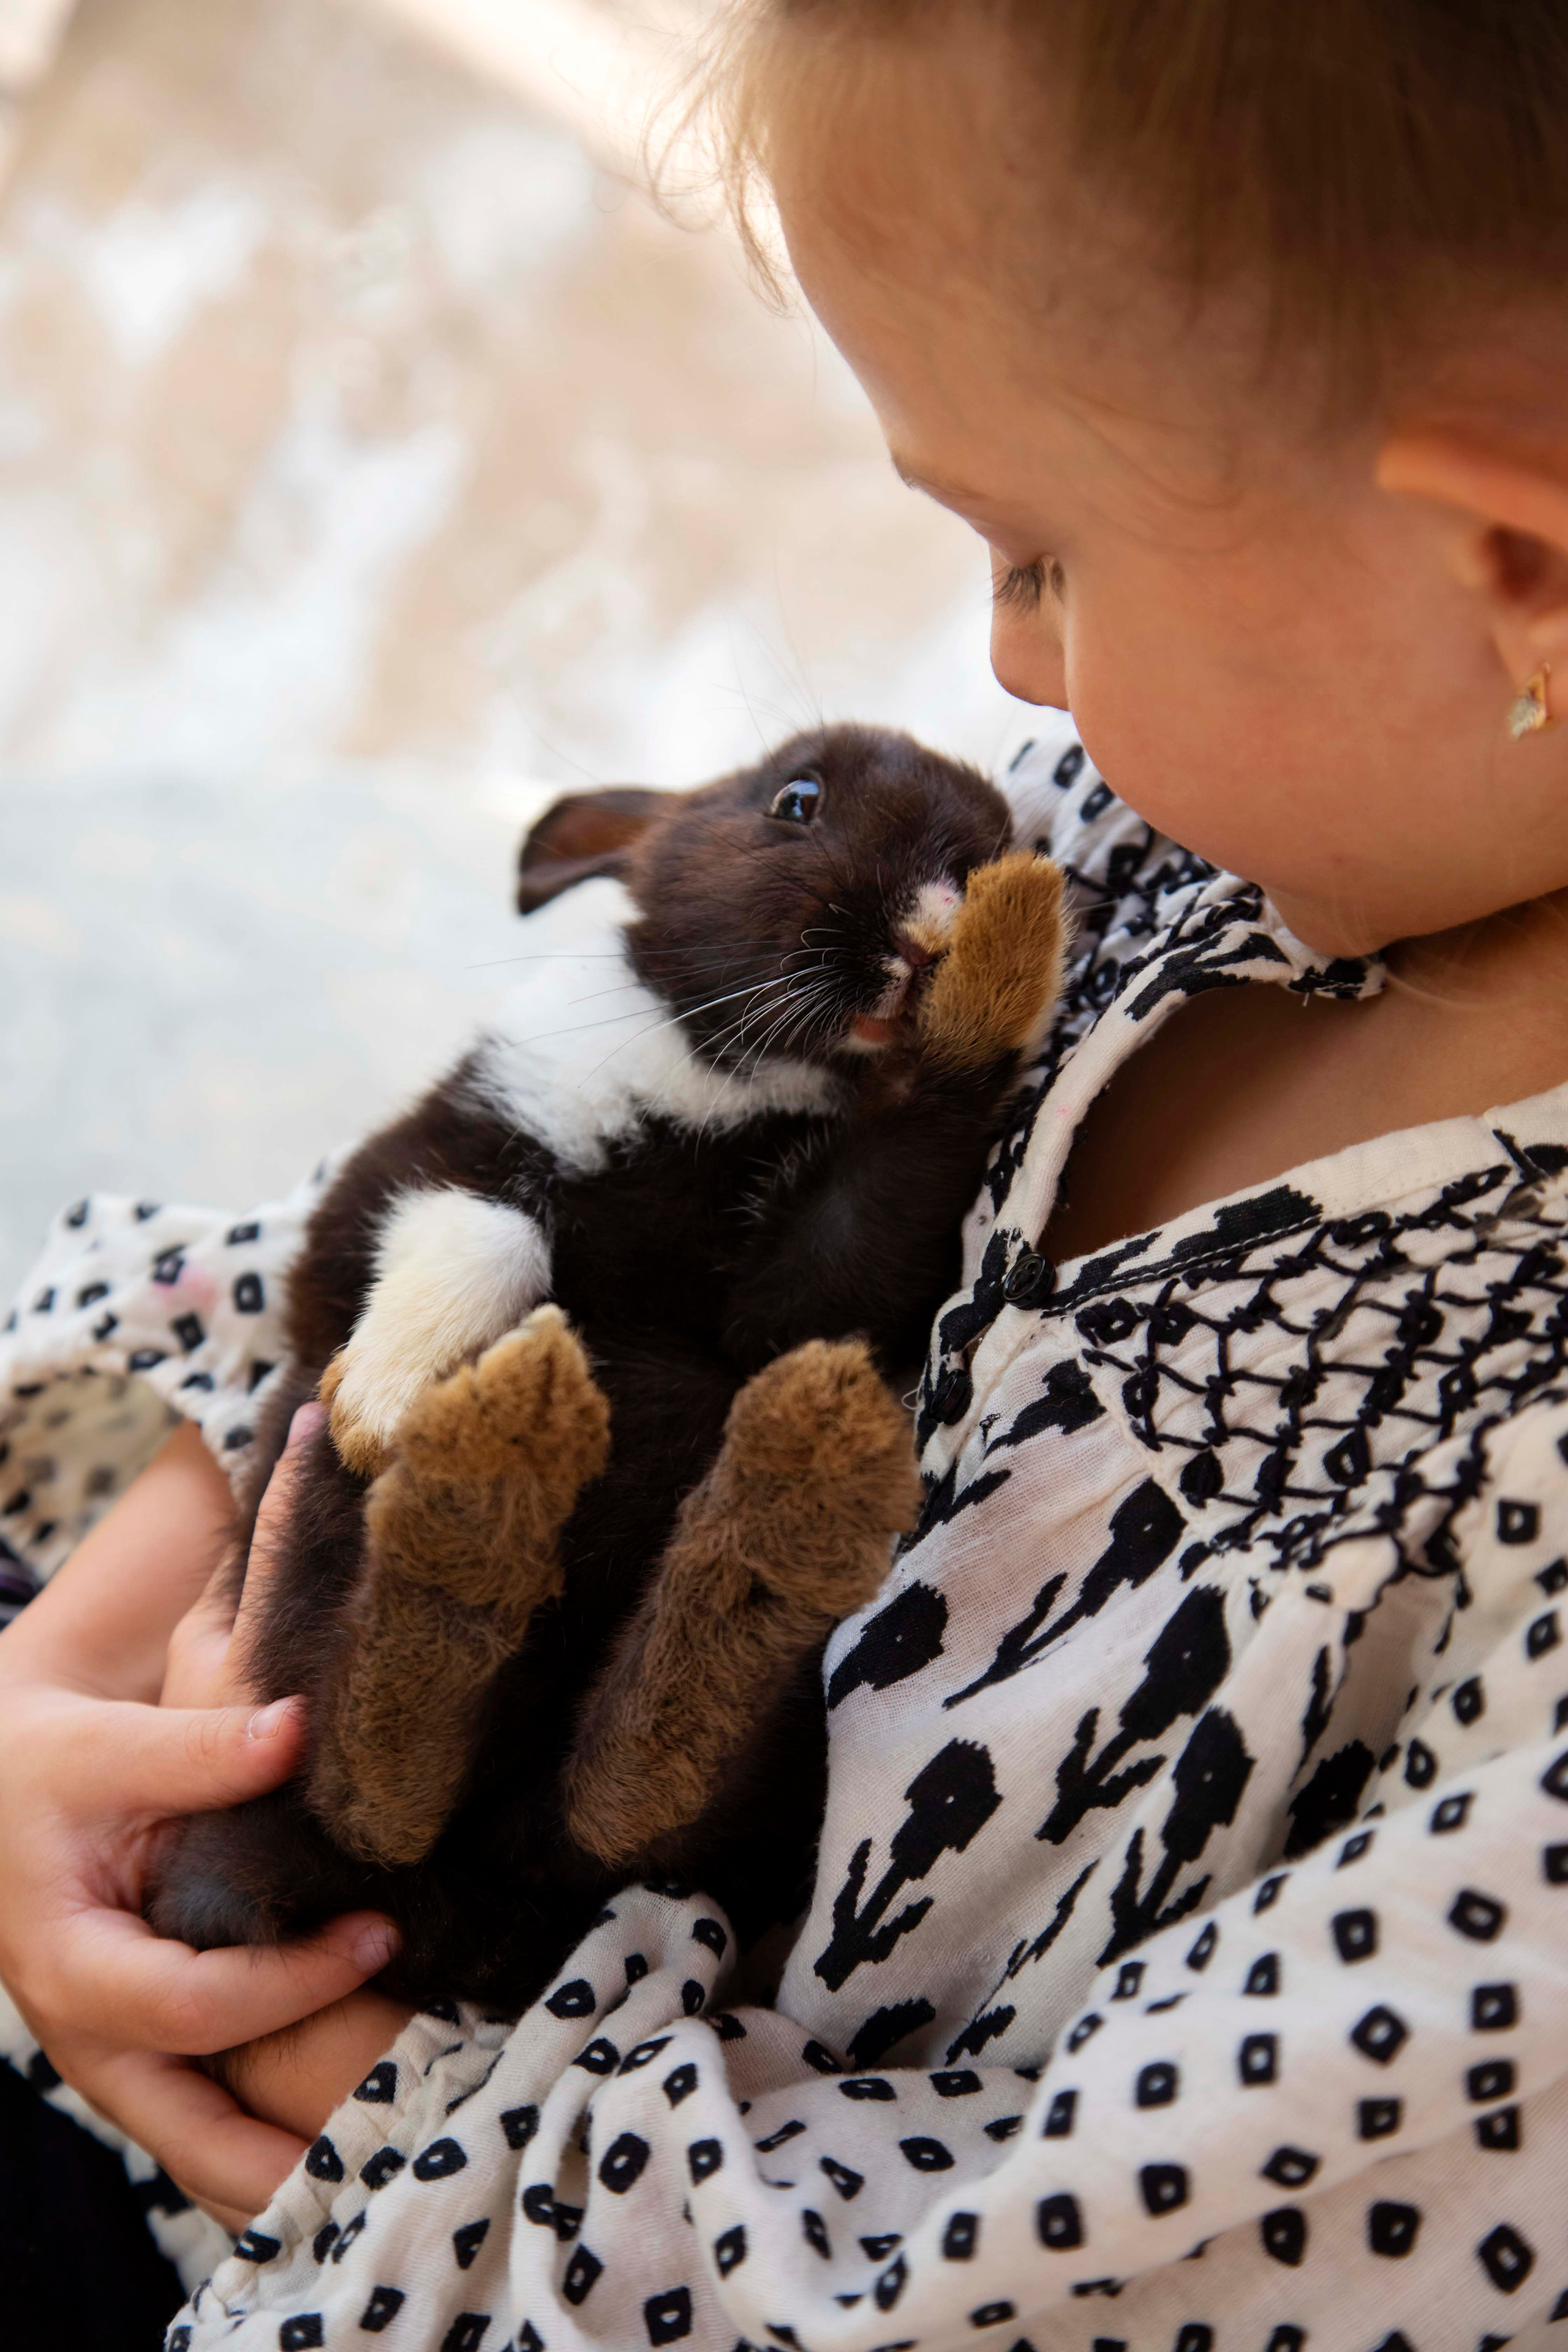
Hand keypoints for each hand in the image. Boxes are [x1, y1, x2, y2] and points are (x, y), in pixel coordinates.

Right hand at [0, 1415, 400, 2231]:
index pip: (193, 2007)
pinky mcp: (154, 2057)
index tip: (381, 1934)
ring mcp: (122, 2062)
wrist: (16, 1795)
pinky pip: (214, 2126)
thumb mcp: (111, 1751)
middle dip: (287, 2163)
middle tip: (395, 2150)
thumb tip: (297, 1731)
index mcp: (71, 1969)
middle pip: (192, 2141)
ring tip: (389, 2170)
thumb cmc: (59, 1769)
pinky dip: (274, 2145)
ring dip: (288, 2171)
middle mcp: (91, 2041)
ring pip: (204, 2155)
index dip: (292, 1980)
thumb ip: (202, 1749)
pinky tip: (355, 2140)